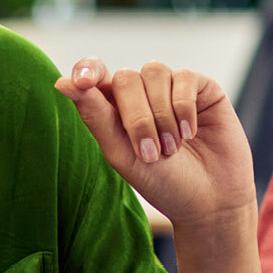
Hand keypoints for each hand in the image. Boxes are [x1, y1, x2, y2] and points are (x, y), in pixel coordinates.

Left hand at [53, 58, 254, 226]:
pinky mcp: (202, 88)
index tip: (82, 81)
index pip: (94, 74)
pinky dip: (184, 108)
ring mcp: (172, 88)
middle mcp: (142, 93)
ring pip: (154, 72)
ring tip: (172, 148)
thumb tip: (61, 82)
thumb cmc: (162, 182)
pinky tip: (191, 133)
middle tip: (151, 153)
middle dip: (136, 117)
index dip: (87, 70)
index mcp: (115, 108)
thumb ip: (95, 116)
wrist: (211, 201)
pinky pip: (184, 77)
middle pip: (125, 78)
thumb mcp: (122, 153)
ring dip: (161, 115)